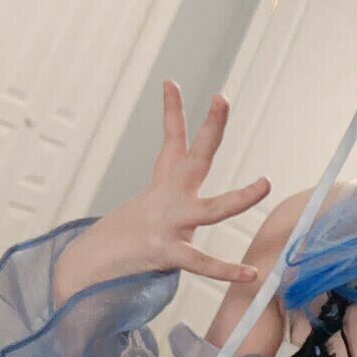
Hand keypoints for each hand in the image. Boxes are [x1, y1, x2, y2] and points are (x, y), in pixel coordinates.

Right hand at [52, 81, 270, 302]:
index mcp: (166, 185)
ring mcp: (169, 224)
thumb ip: (170, 196)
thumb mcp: (151, 206)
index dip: (172, 110)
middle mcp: (169, 198)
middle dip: (212, 128)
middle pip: (196, 157)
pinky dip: (227, 270)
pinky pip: (202, 262)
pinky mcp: (167, 253)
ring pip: (212, 209)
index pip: (172, 139)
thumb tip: (178, 191)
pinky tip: (252, 273)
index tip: (171, 82)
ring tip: (265, 183)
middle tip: (221, 99)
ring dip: (241, 197)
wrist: (91, 265)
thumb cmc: (130, 236)